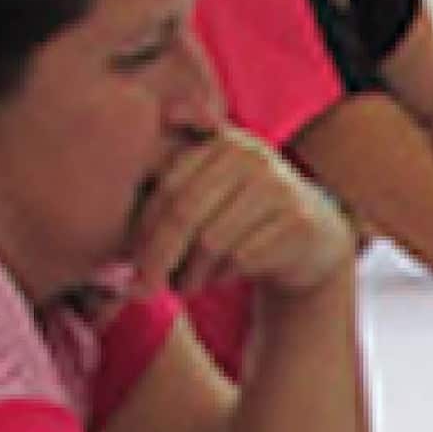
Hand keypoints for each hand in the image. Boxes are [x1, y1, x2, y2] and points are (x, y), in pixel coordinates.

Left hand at [134, 127, 354, 295]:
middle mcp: (252, 156)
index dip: (144, 229)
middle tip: (142, 289)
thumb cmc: (241, 220)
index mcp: (221, 142)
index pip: (168, 187)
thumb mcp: (207, 194)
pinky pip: (242, 260)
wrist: (313, 239)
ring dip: (191, 274)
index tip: (128, 262)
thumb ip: (165, 193)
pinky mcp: (298, 223)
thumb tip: (119, 229)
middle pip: (185, 214)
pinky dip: (222, 278)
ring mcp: (279, 188)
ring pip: (212, 241)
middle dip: (157, 257)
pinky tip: (220, 280)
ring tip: (186, 285)